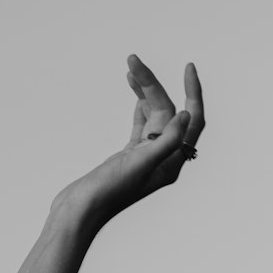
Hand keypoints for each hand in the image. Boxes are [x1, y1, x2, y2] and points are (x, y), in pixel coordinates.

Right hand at [55, 55, 204, 226]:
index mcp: (171, 164)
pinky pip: (141, 124)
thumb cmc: (108, 192)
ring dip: (145, 90)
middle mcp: (162, 161)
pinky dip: (139, 104)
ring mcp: (144, 158)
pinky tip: (134, 89)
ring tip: (131, 68)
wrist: (79, 211)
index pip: (192, 122)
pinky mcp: (128, 156)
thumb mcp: (140, 165)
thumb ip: (166, 141)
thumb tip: (186, 114)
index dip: (193, 93)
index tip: (188, 67)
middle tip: (134, 62)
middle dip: (154, 85)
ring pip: (153, 115)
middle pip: (166, 113)